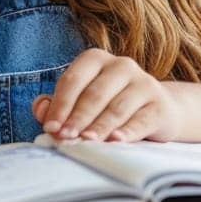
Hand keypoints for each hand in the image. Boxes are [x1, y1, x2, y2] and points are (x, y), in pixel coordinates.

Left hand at [34, 48, 180, 143]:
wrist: (157, 110)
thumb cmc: (108, 105)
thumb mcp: (82, 101)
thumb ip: (57, 105)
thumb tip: (41, 109)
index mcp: (96, 59)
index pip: (73, 80)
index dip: (60, 105)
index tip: (51, 127)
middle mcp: (121, 65)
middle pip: (95, 94)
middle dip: (78, 118)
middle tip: (65, 138)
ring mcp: (144, 83)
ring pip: (117, 108)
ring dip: (99, 127)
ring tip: (86, 142)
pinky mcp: (159, 105)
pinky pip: (141, 120)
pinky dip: (128, 131)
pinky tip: (116, 141)